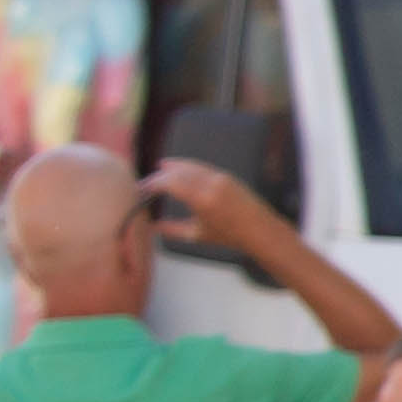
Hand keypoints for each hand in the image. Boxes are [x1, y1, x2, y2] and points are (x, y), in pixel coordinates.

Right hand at [139, 157, 272, 251]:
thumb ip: (172, 229)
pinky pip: (203, 167)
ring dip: (174, 166)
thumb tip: (153, 226)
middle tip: (147, 183)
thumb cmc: (229, 236)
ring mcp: (220, 177)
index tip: (141, 189)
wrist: (260, 230)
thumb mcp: (197, 235)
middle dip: (160, 176)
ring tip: (161, 167)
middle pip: (178, 172)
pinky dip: (189, 166)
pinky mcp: (227, 176)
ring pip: (191, 166)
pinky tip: (182, 168)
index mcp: (201, 199)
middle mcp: (210, 183)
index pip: (169, 183)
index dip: (152, 184)